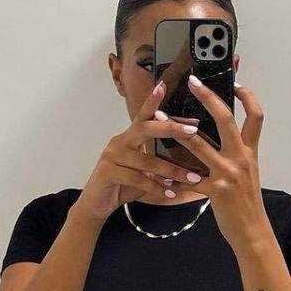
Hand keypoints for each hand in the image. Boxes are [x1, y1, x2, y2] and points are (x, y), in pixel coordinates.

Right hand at [73, 80, 202, 222]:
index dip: (153, 100)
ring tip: (192, 178)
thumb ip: (159, 159)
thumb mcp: (144, 169)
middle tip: (193, 130)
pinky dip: (157, 188)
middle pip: (145, 128)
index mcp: (129, 136)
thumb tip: (188, 155)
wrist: (97, 204)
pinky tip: (170, 194)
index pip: (143, 115)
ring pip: (146, 160)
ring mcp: (111, 156)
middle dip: (171, 127)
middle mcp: (119, 141)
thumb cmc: (124, 184)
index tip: (165, 86)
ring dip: (171, 170)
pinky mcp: (107, 172)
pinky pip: (137, 178)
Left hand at [174, 74, 270, 250]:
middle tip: (192, 81)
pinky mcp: (215, 190)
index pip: (256, 117)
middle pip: (225, 119)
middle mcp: (240, 158)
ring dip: (175, 130)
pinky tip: (157, 172)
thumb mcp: (247, 172)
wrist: (252, 231)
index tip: (236, 83)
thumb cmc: (246, 201)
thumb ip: (236, 153)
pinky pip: (188, 178)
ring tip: (158, 117)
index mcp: (249, 151)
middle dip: (208, 97)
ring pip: (198, 145)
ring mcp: (228, 173)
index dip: (248, 97)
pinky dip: (172, 175)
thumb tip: (221, 137)